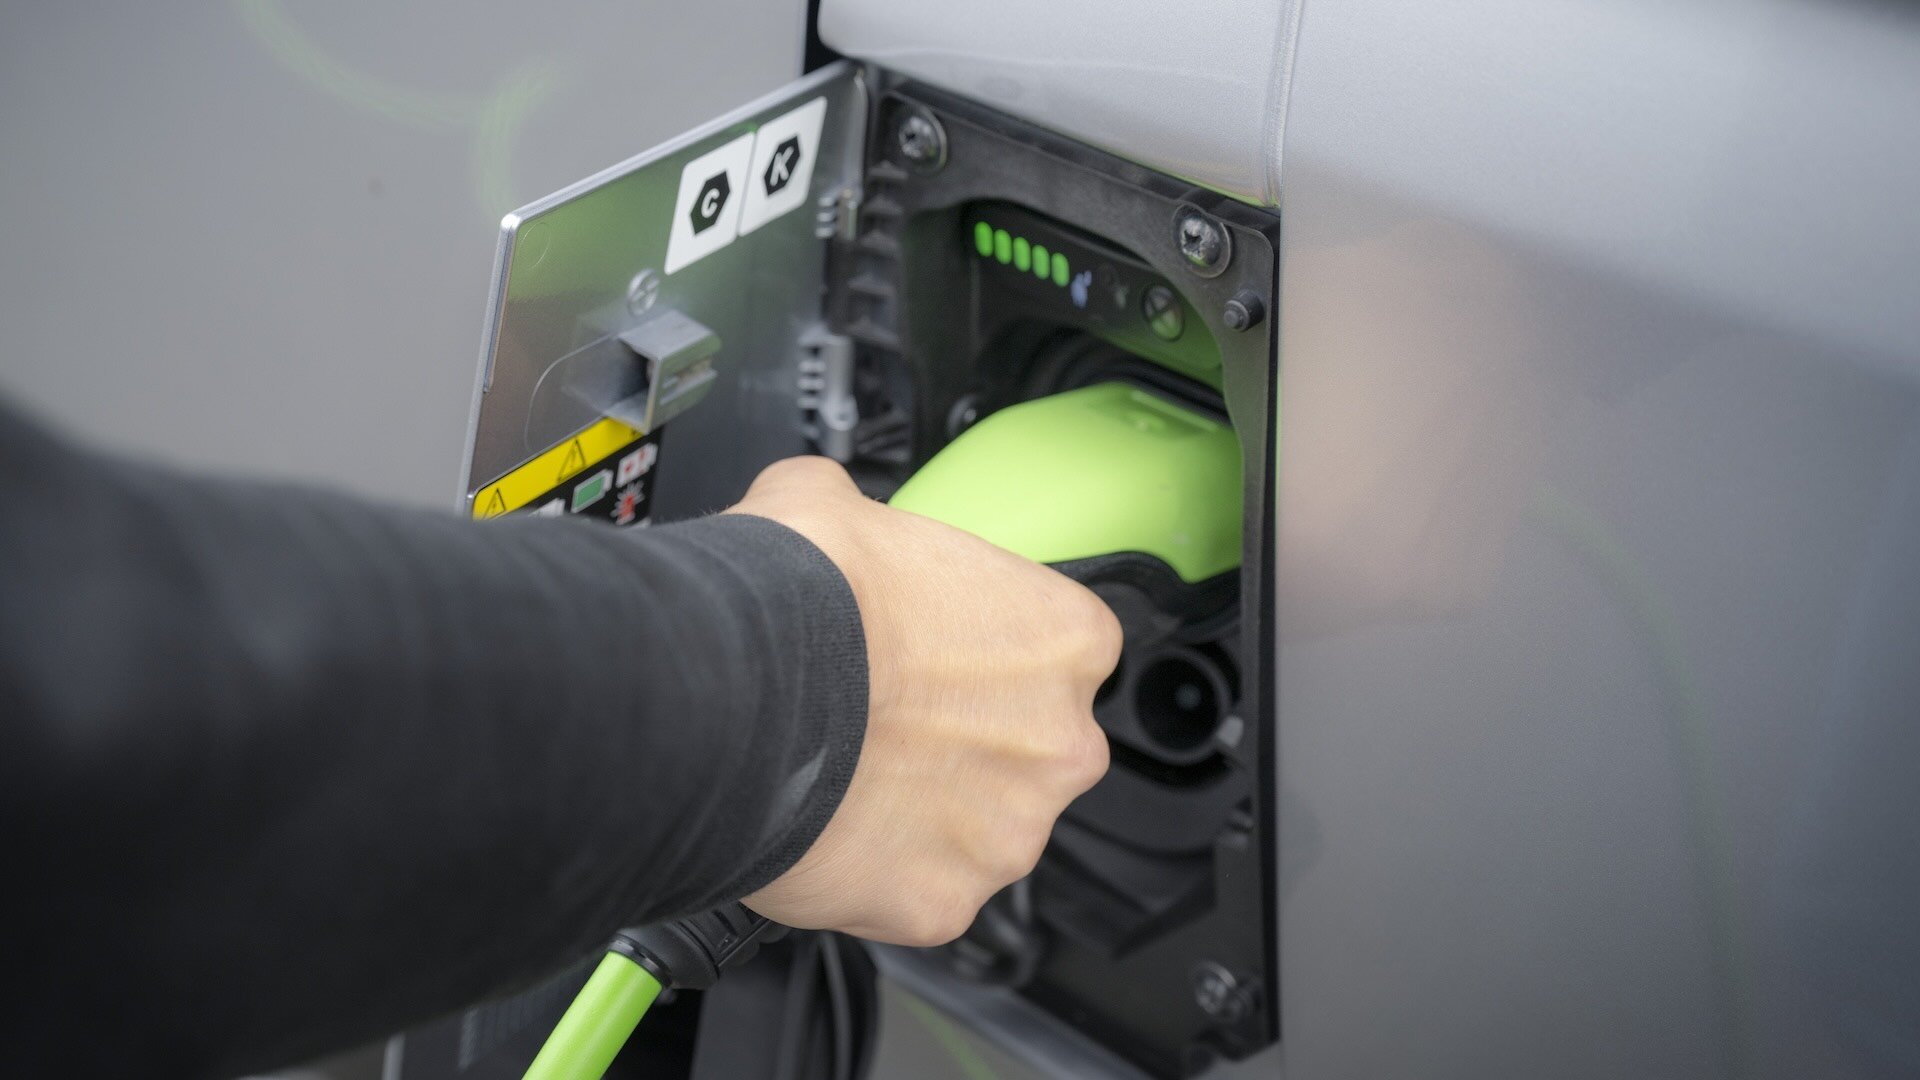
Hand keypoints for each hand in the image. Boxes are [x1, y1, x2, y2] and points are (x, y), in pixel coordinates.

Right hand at [727, 457, 1118, 945]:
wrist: (734, 690)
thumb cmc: (801, 596)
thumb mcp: (831, 503)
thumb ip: (866, 521)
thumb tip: (827, 510)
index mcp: (1064, 638)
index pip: (1058, 652)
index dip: (987, 655)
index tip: (938, 658)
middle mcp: (1060, 743)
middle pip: (1030, 750)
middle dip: (967, 743)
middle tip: (886, 724)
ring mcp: (1006, 833)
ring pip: (977, 830)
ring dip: (924, 813)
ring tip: (846, 781)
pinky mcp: (942, 904)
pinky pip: (918, 893)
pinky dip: (876, 874)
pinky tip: (825, 833)